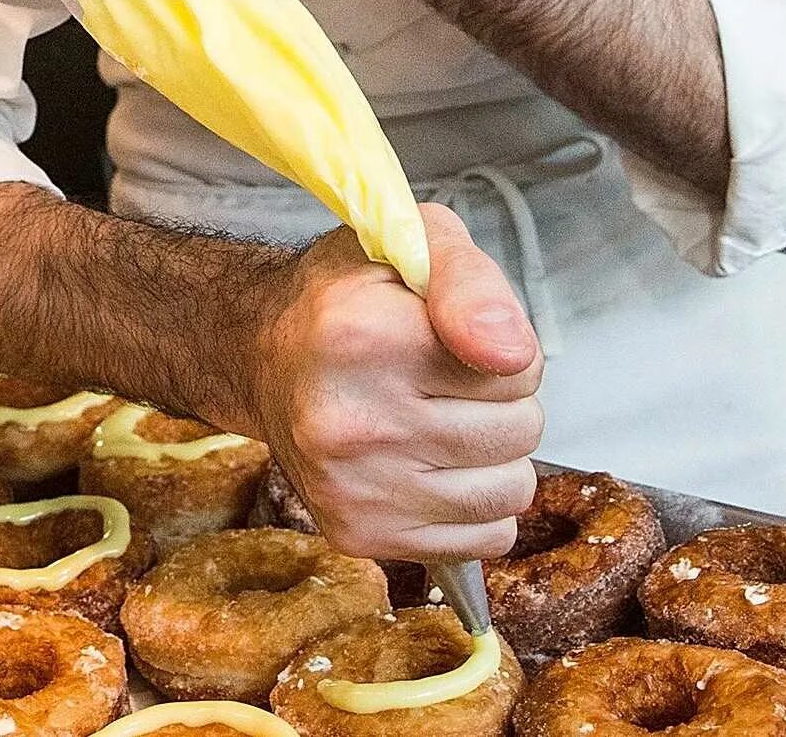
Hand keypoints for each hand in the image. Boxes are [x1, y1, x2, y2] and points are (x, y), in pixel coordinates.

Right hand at [238, 204, 541, 561]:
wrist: (265, 358)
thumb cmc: (349, 299)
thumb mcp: (415, 245)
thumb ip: (474, 282)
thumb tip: (512, 354)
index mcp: (364, 336)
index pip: (519, 368)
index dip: (504, 349)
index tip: (457, 339)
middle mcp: (351, 420)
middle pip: (520, 431)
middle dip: (501, 403)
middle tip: (445, 382)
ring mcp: (352, 487)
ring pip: (510, 492)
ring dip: (493, 457)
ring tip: (441, 423)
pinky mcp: (358, 533)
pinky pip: (485, 540)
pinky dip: (474, 507)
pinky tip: (432, 468)